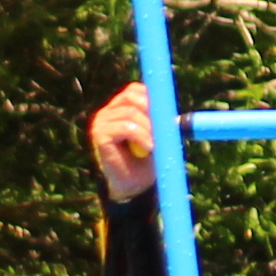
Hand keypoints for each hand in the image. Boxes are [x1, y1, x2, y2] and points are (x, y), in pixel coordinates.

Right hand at [85, 84, 155, 198]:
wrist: (134, 185)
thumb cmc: (147, 160)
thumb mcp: (158, 135)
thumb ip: (162, 120)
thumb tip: (176, 113)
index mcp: (120, 108)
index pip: (134, 90)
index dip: (151, 97)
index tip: (166, 112)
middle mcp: (108, 112)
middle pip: (131, 96)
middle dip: (151, 110)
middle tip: (164, 126)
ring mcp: (101, 122)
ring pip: (131, 113)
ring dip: (149, 128)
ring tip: (157, 143)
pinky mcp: (99, 134)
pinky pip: (125, 127)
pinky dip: (141, 136)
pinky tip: (149, 147)